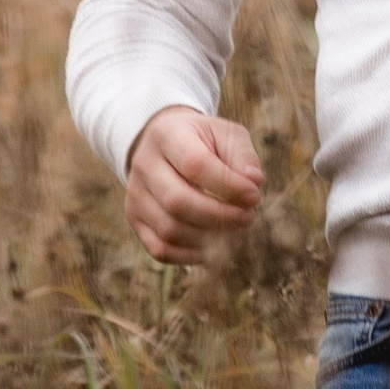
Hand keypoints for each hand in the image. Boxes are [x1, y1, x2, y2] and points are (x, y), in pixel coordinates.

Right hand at [123, 106, 263, 263]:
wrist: (166, 144)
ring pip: (169, 229)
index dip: (228, 185)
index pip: (195, 164)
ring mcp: (135, 194)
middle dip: (219, 216)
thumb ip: (243, 156)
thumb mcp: (226, 135)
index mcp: (167, 134)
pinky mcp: (135, 219)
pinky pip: (161, 248)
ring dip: (209, 237)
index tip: (254, 195)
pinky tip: (215, 245)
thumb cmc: (204, 141)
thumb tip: (254, 183)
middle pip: (177, 201)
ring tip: (236, 230)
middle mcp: (144, 164)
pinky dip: (192, 254)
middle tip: (247, 217)